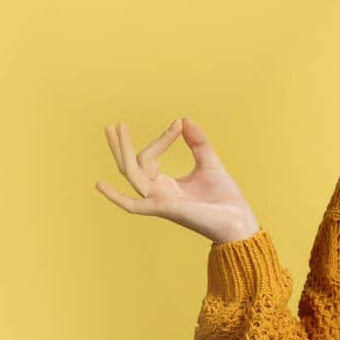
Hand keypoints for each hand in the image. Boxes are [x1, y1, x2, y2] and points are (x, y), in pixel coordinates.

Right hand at [95, 118, 261, 243]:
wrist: (238, 220)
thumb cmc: (224, 197)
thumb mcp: (209, 163)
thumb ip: (197, 142)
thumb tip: (184, 119)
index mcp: (166, 184)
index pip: (151, 157)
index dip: (163, 138)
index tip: (179, 124)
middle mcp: (158, 193)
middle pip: (132, 166)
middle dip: (122, 146)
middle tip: (116, 125)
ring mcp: (158, 201)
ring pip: (132, 174)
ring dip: (122, 152)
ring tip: (116, 129)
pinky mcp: (164, 208)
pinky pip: (134, 204)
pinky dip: (116, 197)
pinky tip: (100, 184)